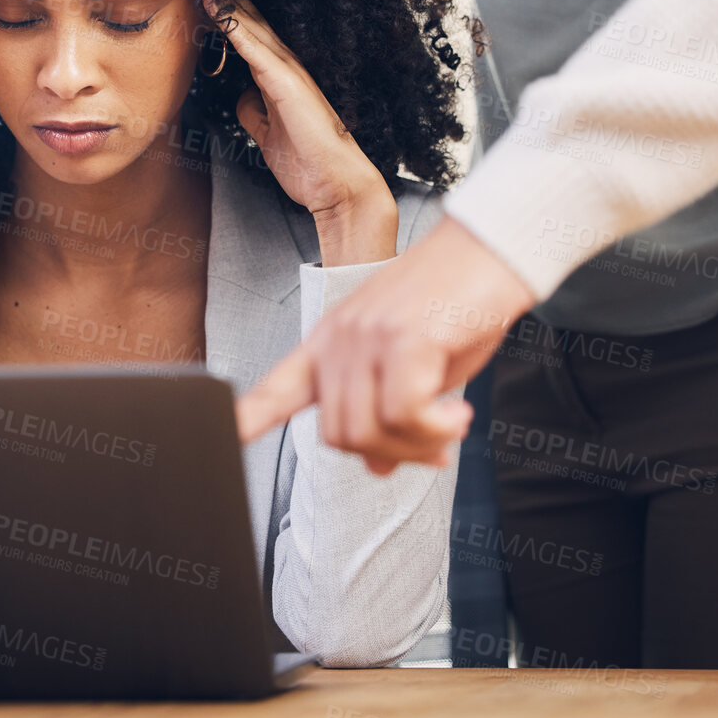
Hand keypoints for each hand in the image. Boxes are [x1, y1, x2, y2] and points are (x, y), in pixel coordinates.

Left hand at [188, 0, 396, 265]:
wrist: (336, 184)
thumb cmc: (307, 163)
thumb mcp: (267, 133)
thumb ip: (253, 112)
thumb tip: (239, 98)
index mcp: (277, 76)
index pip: (243, 33)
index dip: (221, 10)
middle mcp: (283, 65)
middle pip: (244, 18)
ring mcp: (286, 71)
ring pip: (248, 23)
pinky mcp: (286, 84)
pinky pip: (254, 47)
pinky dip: (233, 25)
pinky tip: (215, 5)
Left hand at [236, 218, 537, 473]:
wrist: (492, 250)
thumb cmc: (457, 302)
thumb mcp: (419, 367)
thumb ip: (391, 414)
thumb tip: (380, 467)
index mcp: (331, 342)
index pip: (276, 388)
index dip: (248, 419)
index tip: (224, 437)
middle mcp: (339, 338)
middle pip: (338, 436)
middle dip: (392, 454)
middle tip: (435, 447)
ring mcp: (366, 336)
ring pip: (369, 431)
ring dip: (419, 445)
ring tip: (450, 427)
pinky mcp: (403, 338)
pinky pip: (404, 415)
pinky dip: (435, 430)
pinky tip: (456, 416)